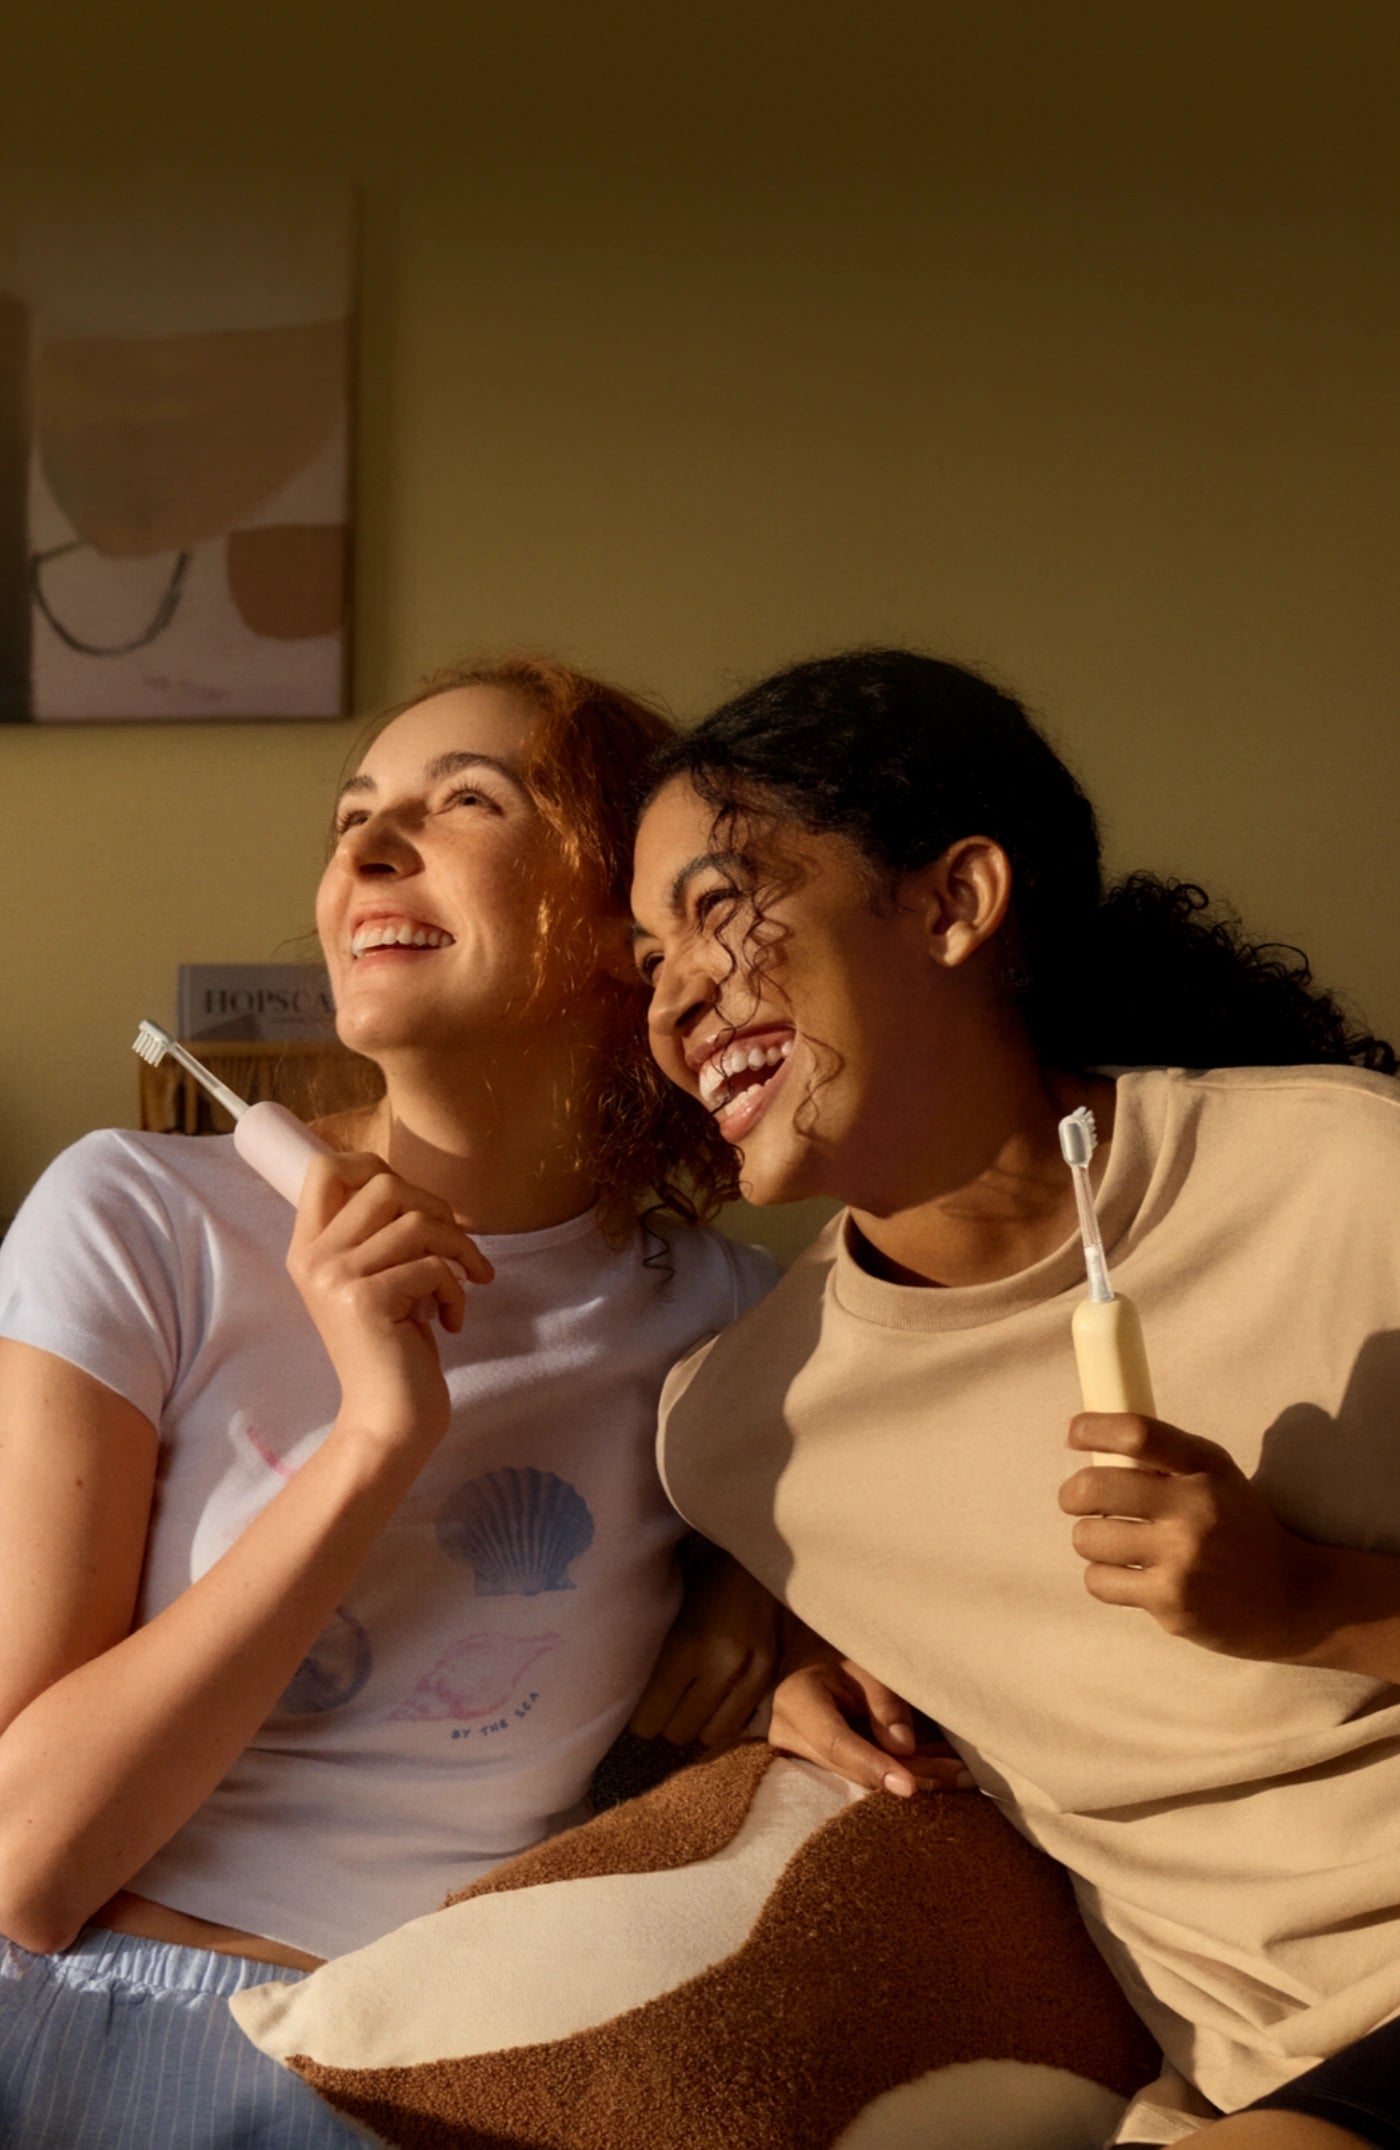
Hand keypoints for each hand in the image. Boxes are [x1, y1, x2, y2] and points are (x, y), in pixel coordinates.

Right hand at [286, 1151, 492, 1454]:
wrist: (388, 1422)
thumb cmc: (393, 1351)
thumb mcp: (377, 1282)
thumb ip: (380, 1237)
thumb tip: (419, 1192)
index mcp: (308, 1249)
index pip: (325, 1169)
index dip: (375, 1165)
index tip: (416, 1202)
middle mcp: (314, 1258)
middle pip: (384, 1183)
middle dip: (437, 1209)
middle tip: (456, 1248)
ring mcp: (336, 1278)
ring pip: (417, 1222)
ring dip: (459, 1250)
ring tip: (468, 1282)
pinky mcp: (365, 1301)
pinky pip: (432, 1266)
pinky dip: (458, 1291)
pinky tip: (452, 1322)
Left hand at [630, 1542, 779, 1747]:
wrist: (752, 1557)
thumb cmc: (698, 1578)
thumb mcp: (667, 1613)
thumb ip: (656, 1658)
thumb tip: (631, 1701)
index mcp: (686, 1645)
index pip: (651, 1716)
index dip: (640, 1719)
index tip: (637, 1708)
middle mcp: (721, 1666)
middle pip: (679, 1732)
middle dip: (666, 1723)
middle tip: (662, 1704)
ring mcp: (749, 1674)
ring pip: (710, 1735)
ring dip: (696, 1725)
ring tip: (689, 1704)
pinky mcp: (768, 1676)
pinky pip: (737, 1724)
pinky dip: (722, 1719)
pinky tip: (714, 1701)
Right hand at [768, 1632, 974, 1798]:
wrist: (813, 1668)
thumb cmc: (841, 1658)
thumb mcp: (864, 1664)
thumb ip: (883, 1701)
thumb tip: (904, 1748)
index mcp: (798, 1699)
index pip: (835, 1741)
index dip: (871, 1765)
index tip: (908, 1787)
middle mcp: (791, 1737)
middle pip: (854, 1770)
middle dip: (910, 1775)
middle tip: (960, 1776)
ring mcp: (800, 1761)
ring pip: (863, 1782)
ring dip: (917, 1779)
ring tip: (963, 1777)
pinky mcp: (818, 1773)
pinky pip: (865, 1781)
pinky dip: (906, 1776)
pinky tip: (946, 1775)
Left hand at [1060, 1412, 1317, 1659]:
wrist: (1293, 1598)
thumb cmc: (1240, 1528)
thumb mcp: (1217, 1477)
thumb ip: (1167, 1458)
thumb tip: (1094, 1442)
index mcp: (1206, 1468)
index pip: (1138, 1434)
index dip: (1094, 1428)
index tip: (1074, 1433)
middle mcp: (1194, 1509)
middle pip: (1095, 1487)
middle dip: (1072, 1494)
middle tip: (1076, 1500)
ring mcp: (1181, 1559)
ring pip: (1088, 1538)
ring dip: (1089, 1540)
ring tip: (1110, 1543)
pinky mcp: (1171, 1602)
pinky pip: (1100, 1582)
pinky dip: (1103, 1578)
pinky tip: (1125, 1575)